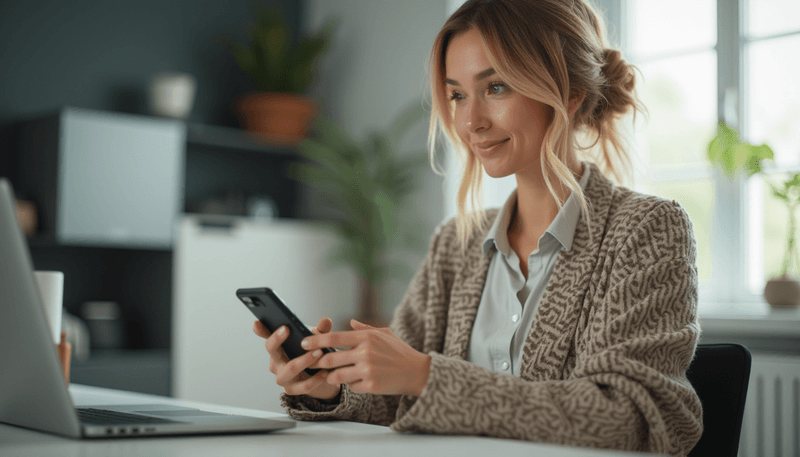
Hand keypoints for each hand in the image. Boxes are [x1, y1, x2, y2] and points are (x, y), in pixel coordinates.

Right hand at [253, 318, 340, 399]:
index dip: (260, 330)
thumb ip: (321, 331)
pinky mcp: (292, 390)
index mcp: (279, 348)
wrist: (322, 378)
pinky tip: (325, 372)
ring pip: (290, 368)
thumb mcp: (318, 340)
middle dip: (277, 339)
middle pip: (271, 349)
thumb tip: (326, 321)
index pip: (268, 336)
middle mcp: (276, 362)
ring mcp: (282, 377)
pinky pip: (304, 385)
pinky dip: (316, 378)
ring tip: (319, 352)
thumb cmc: (314, 354)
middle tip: (288, 329)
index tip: (257, 323)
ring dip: (305, 360)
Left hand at [301, 320, 431, 396]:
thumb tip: (350, 323)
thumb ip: (365, 329)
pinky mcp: (370, 385)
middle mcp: (365, 353)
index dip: (316, 340)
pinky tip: (357, 382)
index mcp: (367, 337)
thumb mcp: (384, 333)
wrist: (416, 371)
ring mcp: (367, 370)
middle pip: (330, 358)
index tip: (304, 343)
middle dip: (318, 362)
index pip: (334, 338)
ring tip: (331, 375)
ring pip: (336, 376)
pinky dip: (350, 385)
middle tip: (311, 363)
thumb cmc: (399, 351)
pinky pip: (350, 387)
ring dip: (331, 376)